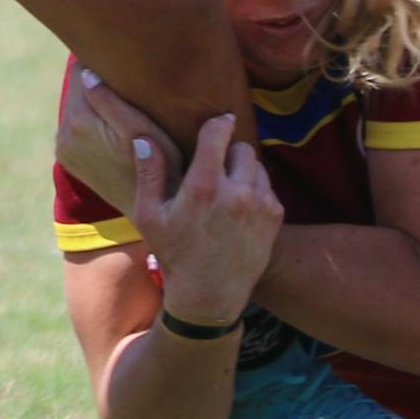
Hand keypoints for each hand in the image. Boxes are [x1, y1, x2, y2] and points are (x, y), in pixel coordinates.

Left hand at [56, 60, 166, 210]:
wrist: (154, 213)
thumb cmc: (160, 168)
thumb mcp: (144, 132)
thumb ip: (113, 101)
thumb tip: (88, 73)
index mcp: (80, 121)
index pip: (81, 70)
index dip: (102, 60)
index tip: (122, 56)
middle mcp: (63, 134)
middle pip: (76, 86)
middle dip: (98, 77)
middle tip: (126, 72)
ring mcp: (63, 148)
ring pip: (76, 103)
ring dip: (95, 98)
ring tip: (123, 95)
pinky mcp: (67, 158)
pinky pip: (75, 124)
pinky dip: (92, 117)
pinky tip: (113, 123)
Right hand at [135, 111, 281, 324]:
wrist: (210, 296)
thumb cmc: (174, 255)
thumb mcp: (150, 217)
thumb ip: (149, 174)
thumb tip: (144, 139)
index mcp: (204, 187)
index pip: (219, 132)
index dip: (219, 123)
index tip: (218, 122)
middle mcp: (237, 192)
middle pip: (242, 147)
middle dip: (229, 153)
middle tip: (215, 170)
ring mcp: (260, 204)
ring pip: (257, 166)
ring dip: (244, 171)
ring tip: (227, 190)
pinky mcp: (275, 217)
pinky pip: (268, 186)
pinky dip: (256, 190)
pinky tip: (239, 208)